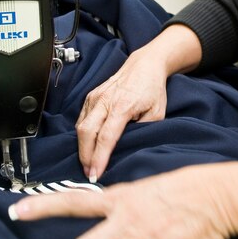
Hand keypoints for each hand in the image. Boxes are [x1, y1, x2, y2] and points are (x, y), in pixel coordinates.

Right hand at [76, 48, 167, 181]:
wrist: (145, 65)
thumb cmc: (152, 88)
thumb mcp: (157, 113)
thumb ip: (144, 130)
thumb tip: (129, 146)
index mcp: (122, 106)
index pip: (105, 138)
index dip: (98, 158)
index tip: (95, 174)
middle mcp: (104, 101)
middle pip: (86, 133)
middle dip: (85, 156)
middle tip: (88, 173)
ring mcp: (95, 97)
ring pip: (80, 127)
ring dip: (82, 147)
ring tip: (88, 162)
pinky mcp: (91, 96)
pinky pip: (81, 119)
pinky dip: (82, 134)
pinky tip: (88, 145)